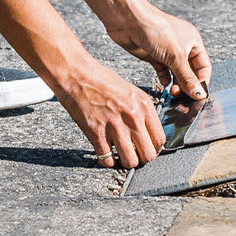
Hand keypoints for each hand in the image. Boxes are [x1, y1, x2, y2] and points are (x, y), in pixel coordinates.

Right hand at [53, 55, 165, 169]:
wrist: (76, 73)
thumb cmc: (100, 79)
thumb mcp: (130, 91)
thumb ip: (141, 111)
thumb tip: (148, 132)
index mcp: (143, 104)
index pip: (160, 139)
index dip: (154, 147)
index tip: (148, 147)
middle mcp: (132, 117)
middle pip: (149, 155)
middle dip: (142, 156)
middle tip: (135, 152)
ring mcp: (114, 126)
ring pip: (131, 162)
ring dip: (125, 160)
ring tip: (120, 153)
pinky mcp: (96, 134)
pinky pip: (108, 160)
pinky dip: (106, 160)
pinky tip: (105, 151)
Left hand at [106, 6, 210, 100]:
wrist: (128, 20)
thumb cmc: (154, 28)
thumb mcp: (175, 56)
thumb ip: (187, 77)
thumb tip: (199, 93)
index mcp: (192, 41)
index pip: (203, 66)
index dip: (202, 81)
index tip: (198, 95)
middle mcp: (181, 45)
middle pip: (190, 71)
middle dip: (188, 84)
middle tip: (184, 97)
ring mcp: (167, 51)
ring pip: (176, 73)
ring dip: (176, 84)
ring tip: (173, 92)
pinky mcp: (154, 55)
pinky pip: (163, 71)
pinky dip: (164, 79)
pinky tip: (164, 84)